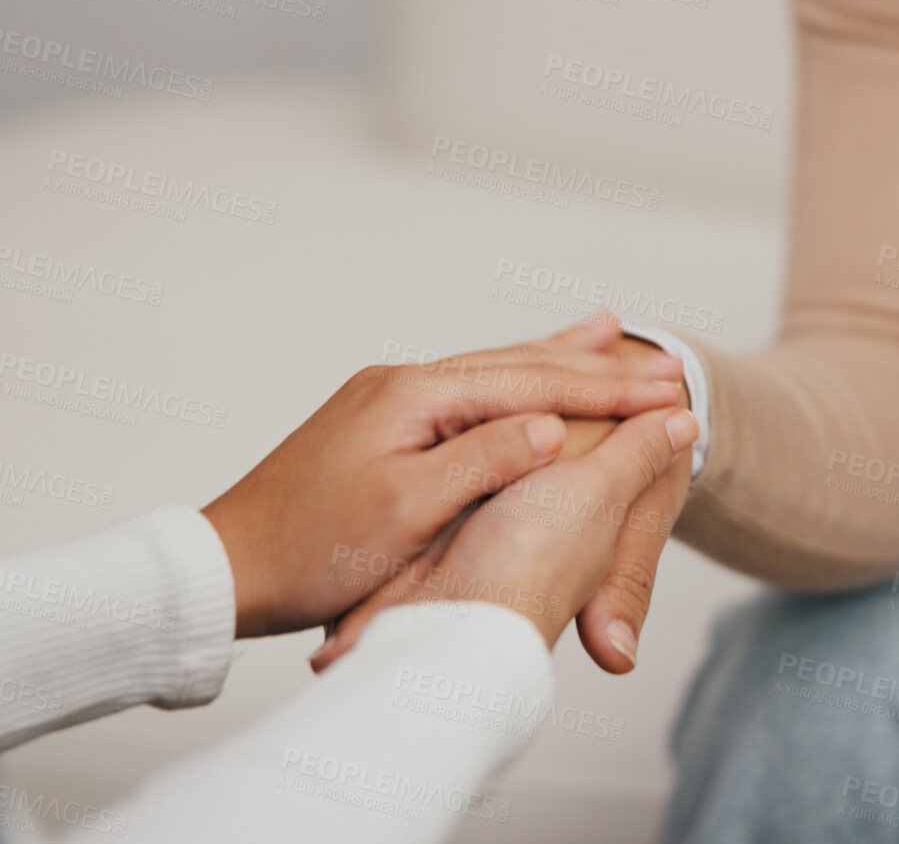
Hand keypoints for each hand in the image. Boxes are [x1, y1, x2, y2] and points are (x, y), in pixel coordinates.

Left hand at [201, 318, 684, 637]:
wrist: (228, 566)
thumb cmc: (312, 551)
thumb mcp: (408, 511)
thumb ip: (483, 460)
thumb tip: (553, 429)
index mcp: (414, 395)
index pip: (531, 384)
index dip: (606, 390)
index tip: (670, 395)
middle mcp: (403, 383)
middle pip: (518, 366)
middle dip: (594, 367)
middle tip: (666, 366)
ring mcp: (390, 400)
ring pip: (494, 371)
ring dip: (556, 359)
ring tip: (610, 333)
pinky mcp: (383, 426)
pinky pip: (466, 392)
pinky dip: (510, 381)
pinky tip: (526, 375)